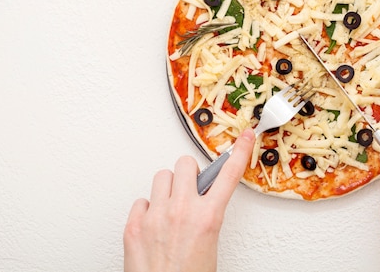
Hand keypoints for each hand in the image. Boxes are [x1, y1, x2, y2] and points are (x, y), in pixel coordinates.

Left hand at [123, 128, 255, 271]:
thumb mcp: (210, 243)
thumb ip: (207, 215)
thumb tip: (204, 201)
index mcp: (208, 217)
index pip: (228, 175)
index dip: (240, 151)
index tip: (246, 136)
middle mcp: (181, 211)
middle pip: (185, 164)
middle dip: (189, 173)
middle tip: (191, 188)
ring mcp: (155, 216)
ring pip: (161, 177)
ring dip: (168, 188)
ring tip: (170, 206)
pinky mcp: (134, 225)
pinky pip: (141, 200)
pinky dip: (148, 208)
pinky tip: (153, 223)